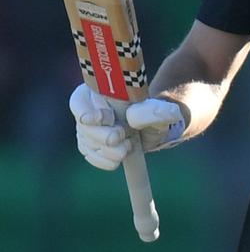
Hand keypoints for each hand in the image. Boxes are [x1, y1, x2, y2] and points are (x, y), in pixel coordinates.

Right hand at [69, 84, 185, 170]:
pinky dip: (107, 160)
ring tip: (128, 145)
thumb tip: (167, 114)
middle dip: (104, 136)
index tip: (109, 119)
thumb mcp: (156, 110)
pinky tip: (121, 156)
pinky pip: (92, 157)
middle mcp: (86, 109)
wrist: (151, 127)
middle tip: (121, 136)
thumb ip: (153, 112)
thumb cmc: (151, 113)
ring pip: (87, 144)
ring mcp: (85, 129)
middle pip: (84, 127)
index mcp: (97, 90)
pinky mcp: (90, 146)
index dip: (91, 113)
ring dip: (109, 150)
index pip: (79, 101)